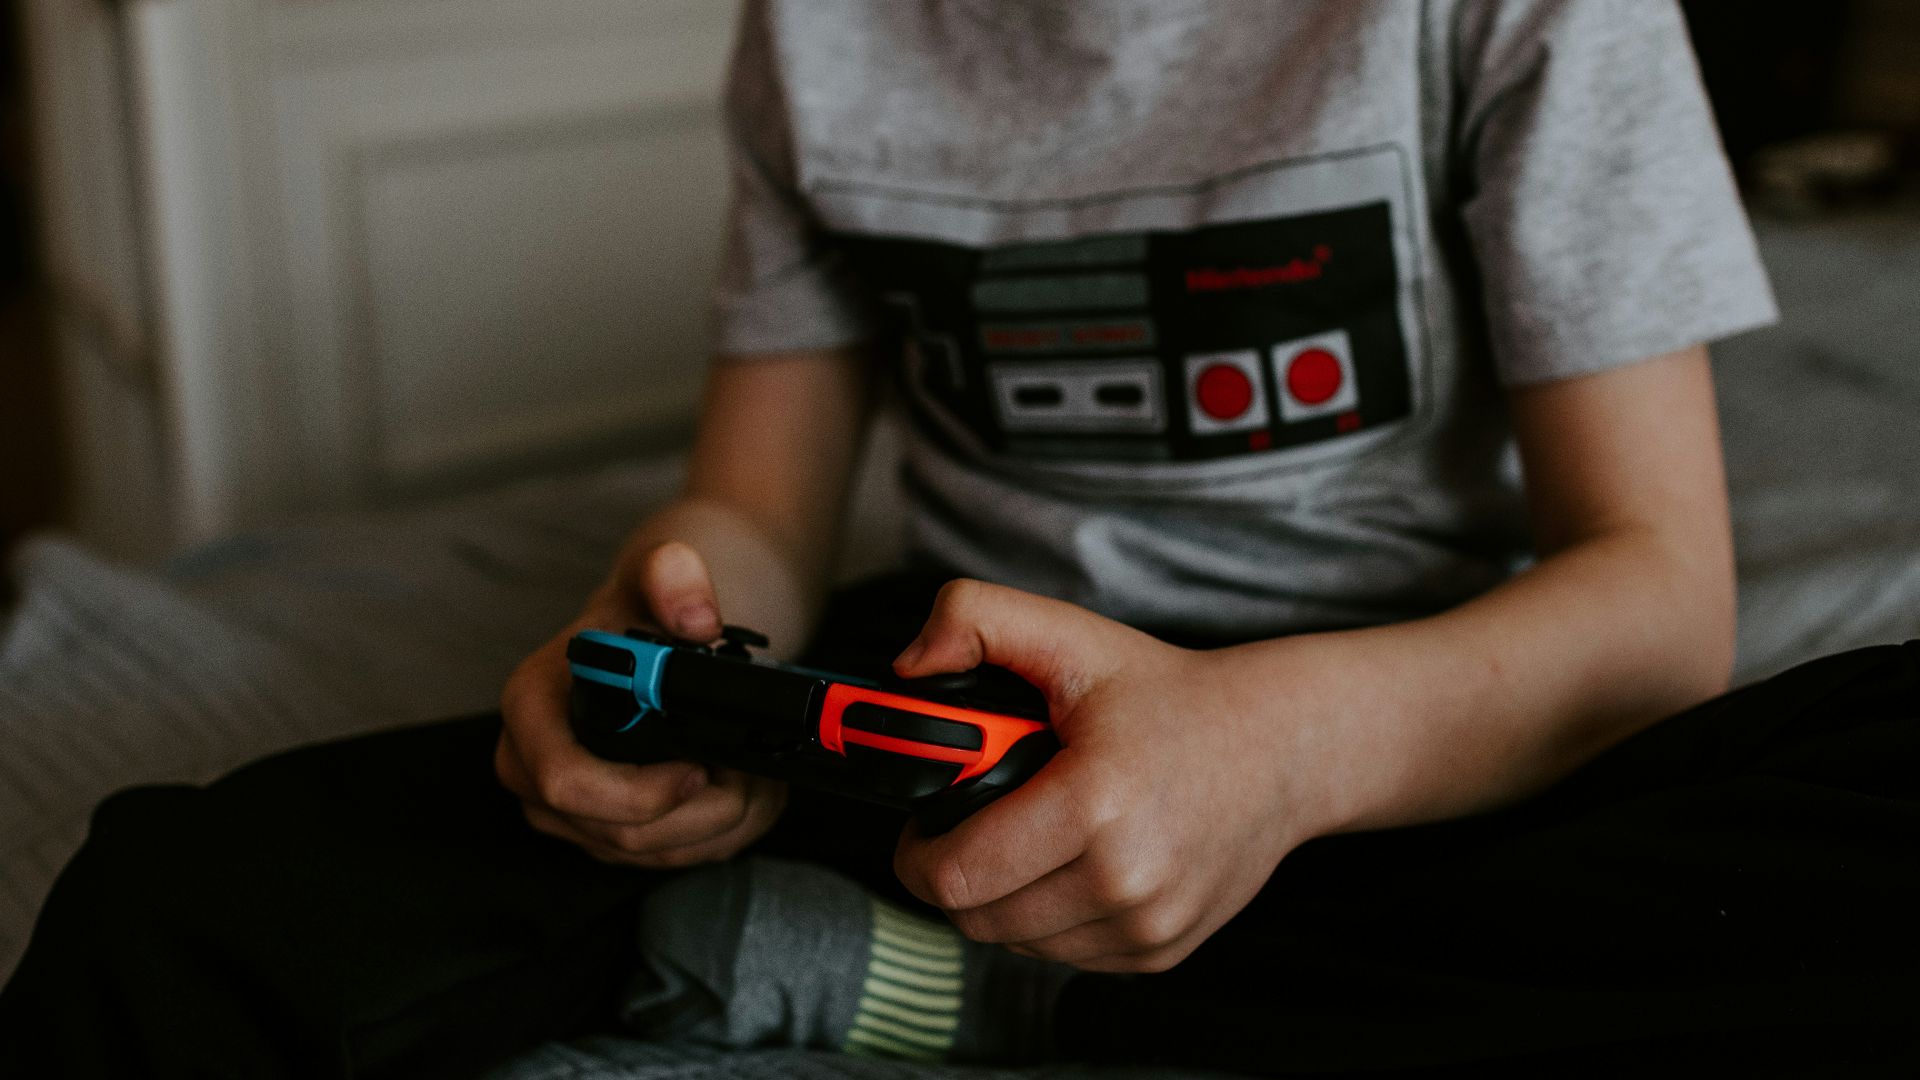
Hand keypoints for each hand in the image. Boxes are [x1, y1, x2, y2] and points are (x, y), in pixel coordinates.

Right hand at [496, 540, 787, 866]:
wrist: (653, 637)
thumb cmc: (644, 611)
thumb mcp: (659, 575)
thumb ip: (674, 577)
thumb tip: (697, 619)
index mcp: (531, 708)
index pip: (566, 782)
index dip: (638, 791)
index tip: (700, 766)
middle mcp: (534, 769)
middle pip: (620, 832)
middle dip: (701, 809)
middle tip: (750, 768)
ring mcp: (569, 812)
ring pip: (655, 852)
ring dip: (721, 819)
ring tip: (753, 770)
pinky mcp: (606, 836)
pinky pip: (671, 858)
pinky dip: (721, 831)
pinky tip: (742, 787)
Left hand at [891, 581, 1334, 972]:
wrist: (1280, 748)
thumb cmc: (1167, 695)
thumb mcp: (1071, 635)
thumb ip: (974, 619)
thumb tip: (907, 668)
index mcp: (1094, 803)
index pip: (956, 875)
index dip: (916, 852)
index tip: (923, 822)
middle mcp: (1127, 879)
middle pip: (977, 918)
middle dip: (953, 875)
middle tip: (969, 825)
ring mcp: (1147, 925)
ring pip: (1016, 943)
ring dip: (1001, 899)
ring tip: (1025, 837)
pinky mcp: (1159, 952)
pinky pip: (1064, 955)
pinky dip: (1049, 918)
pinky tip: (1070, 863)